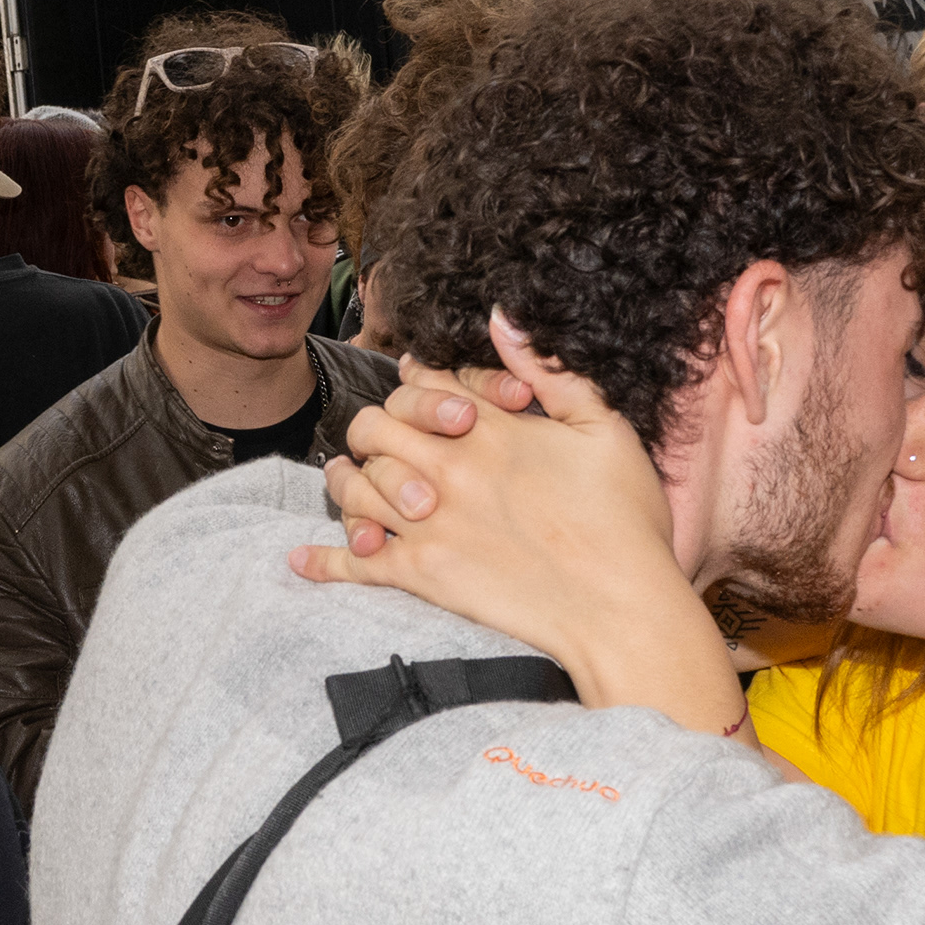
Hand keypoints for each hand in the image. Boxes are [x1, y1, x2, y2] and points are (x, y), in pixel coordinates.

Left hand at [288, 314, 740, 732]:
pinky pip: (355, 564)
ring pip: (354, 486)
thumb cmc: (624, 520)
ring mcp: (429, 523)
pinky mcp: (422, 575)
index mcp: (490, 429)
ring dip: (342, 480)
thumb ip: (549, 371)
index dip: (418, 380)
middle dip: (376, 426)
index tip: (415, 383)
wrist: (620, 608)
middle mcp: (449, 469)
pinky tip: (299, 560)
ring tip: (341, 479)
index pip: (427, 384)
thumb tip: (503, 317)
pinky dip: (322, 562)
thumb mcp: (604, 428)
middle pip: (376, 427)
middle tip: (383, 438)